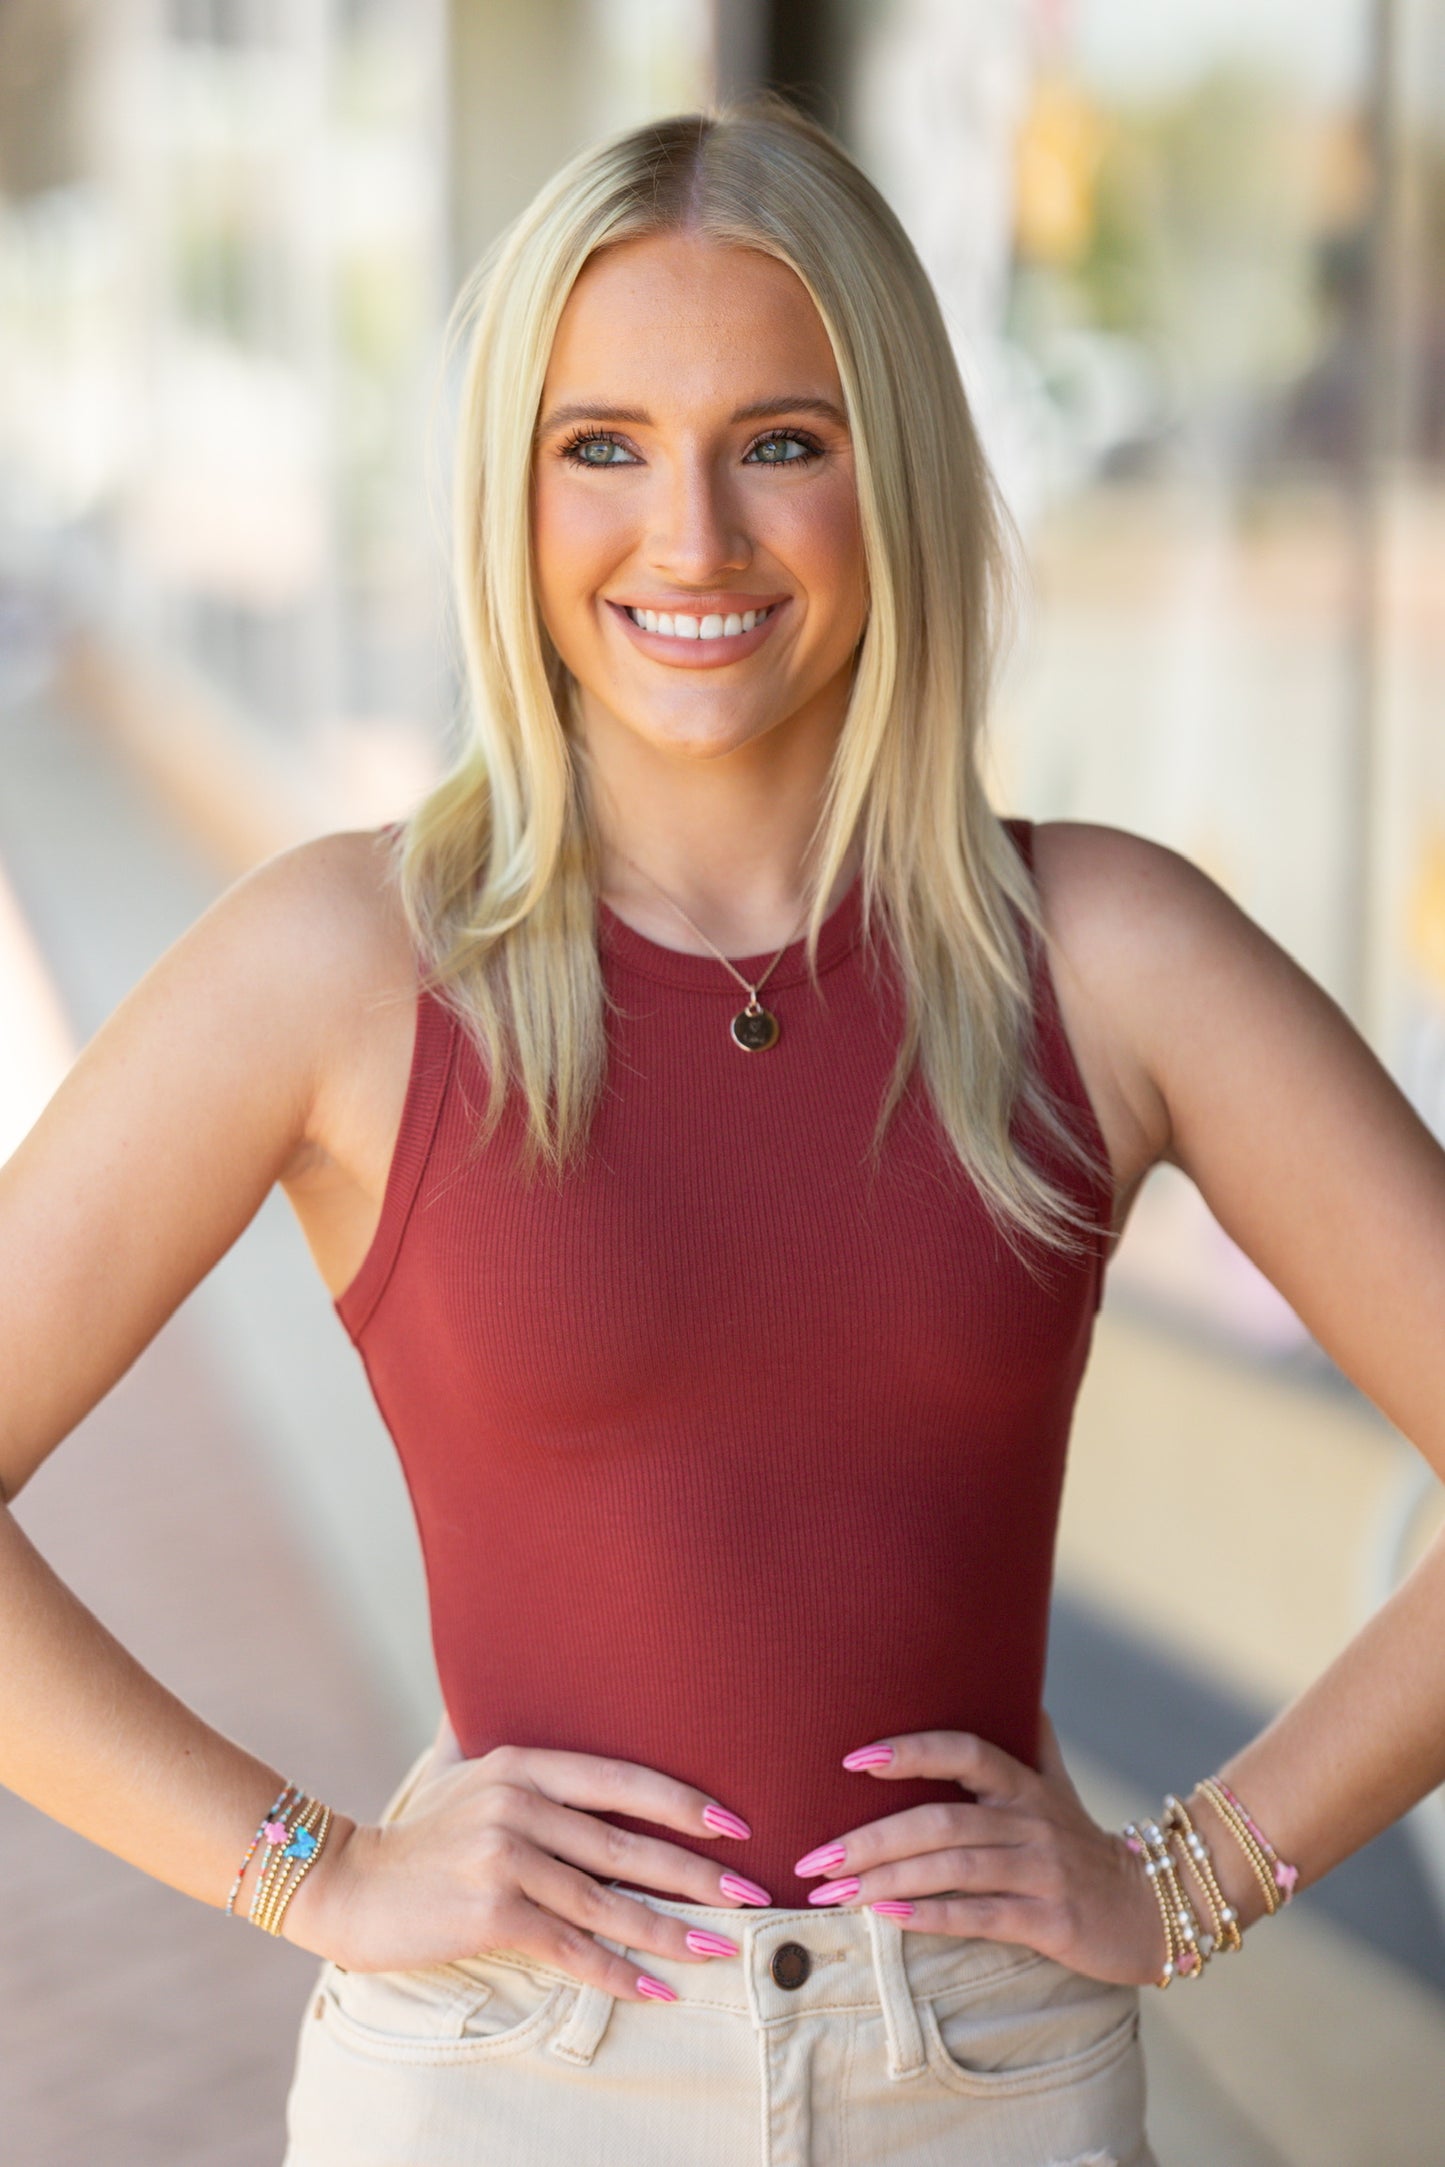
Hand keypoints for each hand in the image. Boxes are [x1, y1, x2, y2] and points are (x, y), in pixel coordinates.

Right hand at [283, 1743, 766, 2001]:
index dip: (683, 1802)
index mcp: (523, 1764)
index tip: (737, 1823)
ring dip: (670, 1930)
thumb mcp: (469, 1777)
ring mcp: (504, 1856)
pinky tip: (657, 1988)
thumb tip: (562, 1744)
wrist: (347, 1881)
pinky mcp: (490, 1910)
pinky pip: (570, 1946)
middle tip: (752, 1892)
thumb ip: (520, 1764)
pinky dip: (618, 1971)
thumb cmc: (420, 1836)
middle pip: (627, 1843)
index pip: (622, 1779)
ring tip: (722, 1948)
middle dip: (697, 1872)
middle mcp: (518, 1802)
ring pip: (606, 1901)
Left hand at [794, 1715, 1164, 1986]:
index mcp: (1025, 1785)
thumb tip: (1016, 1687)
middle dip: (869, 1838)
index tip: (853, 1760)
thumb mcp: (1060, 1787)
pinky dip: (929, 1915)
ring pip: (951, 1867)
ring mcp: (1042, 1870)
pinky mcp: (1051, 1920)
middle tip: (813, 1856)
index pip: (964, 1751)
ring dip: (884, 1880)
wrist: (1154, 1909)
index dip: (911, 1750)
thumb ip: (1032, 1742)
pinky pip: (980, 1914)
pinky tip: (886, 1917)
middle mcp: (1032, 1820)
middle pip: (939, 1820)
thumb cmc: (1085, 1847)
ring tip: (832, 1892)